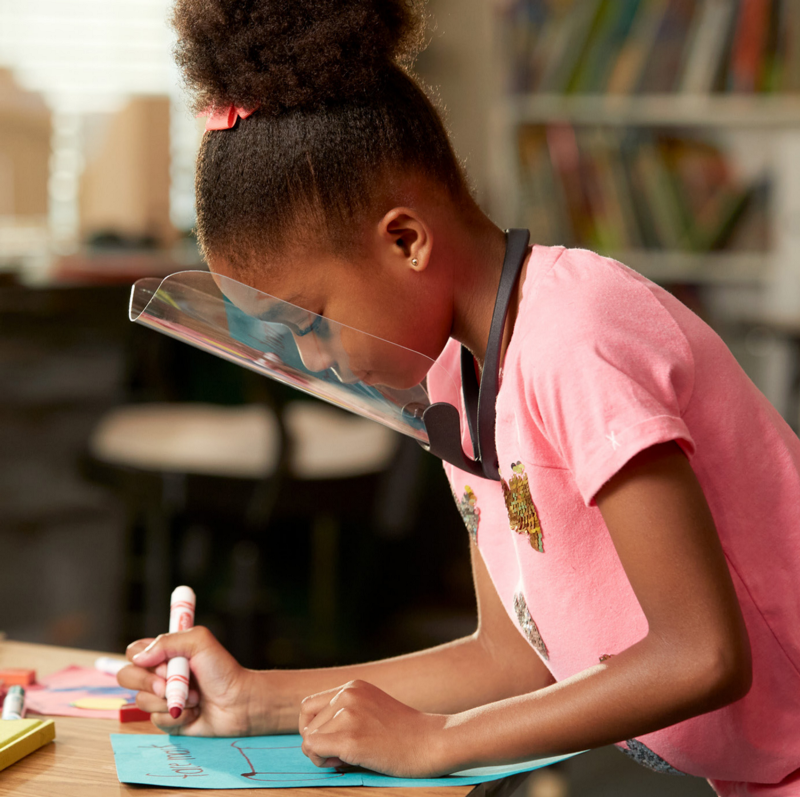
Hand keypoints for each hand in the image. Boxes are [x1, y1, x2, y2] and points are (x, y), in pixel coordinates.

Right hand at [117, 626, 256, 736]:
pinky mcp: (167, 719)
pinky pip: (154, 720)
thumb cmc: (222, 670)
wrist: (239, 703)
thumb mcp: (199, 642)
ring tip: (195, 697)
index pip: (134, 651)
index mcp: (165, 652)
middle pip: (127, 676)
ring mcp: (161, 697)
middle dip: (148, 682)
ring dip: (169, 699)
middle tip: (169, 685)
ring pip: (141, 700)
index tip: (161, 661)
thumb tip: (138, 658)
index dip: (140, 657)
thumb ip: (167, 642)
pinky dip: (176, 715)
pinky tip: (194, 712)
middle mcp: (160, 674)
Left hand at [299, 680, 448, 777]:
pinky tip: (344, 762)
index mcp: (353, 686)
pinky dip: (322, 761)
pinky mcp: (350, 738)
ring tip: (346, 758)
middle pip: (307, 723)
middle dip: (317, 742)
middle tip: (339, 754)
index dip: (313, 727)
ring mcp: (349, 715)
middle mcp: (348, 695)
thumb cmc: (404, 734)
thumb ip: (345, 711)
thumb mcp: (372, 708)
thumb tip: (311, 735)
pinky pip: (313, 750)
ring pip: (309, 738)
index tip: (330, 741)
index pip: (309, 706)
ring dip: (320, 754)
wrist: (432, 742)